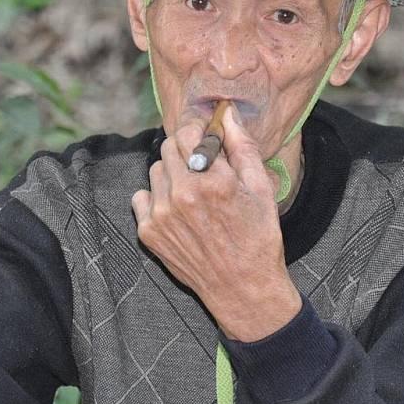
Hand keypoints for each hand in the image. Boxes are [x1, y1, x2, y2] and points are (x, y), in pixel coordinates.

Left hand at [132, 106, 301, 341]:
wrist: (242, 288)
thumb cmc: (258, 237)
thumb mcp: (261, 188)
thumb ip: (242, 146)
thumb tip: (227, 115)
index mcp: (213, 180)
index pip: (188, 132)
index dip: (197, 130)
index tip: (205, 136)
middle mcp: (183, 194)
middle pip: (168, 147)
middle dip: (184, 149)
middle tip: (201, 164)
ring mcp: (162, 214)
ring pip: (155, 170)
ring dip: (172, 173)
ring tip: (193, 192)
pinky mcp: (148, 232)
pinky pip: (141, 196)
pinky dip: (156, 198)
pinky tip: (178, 210)